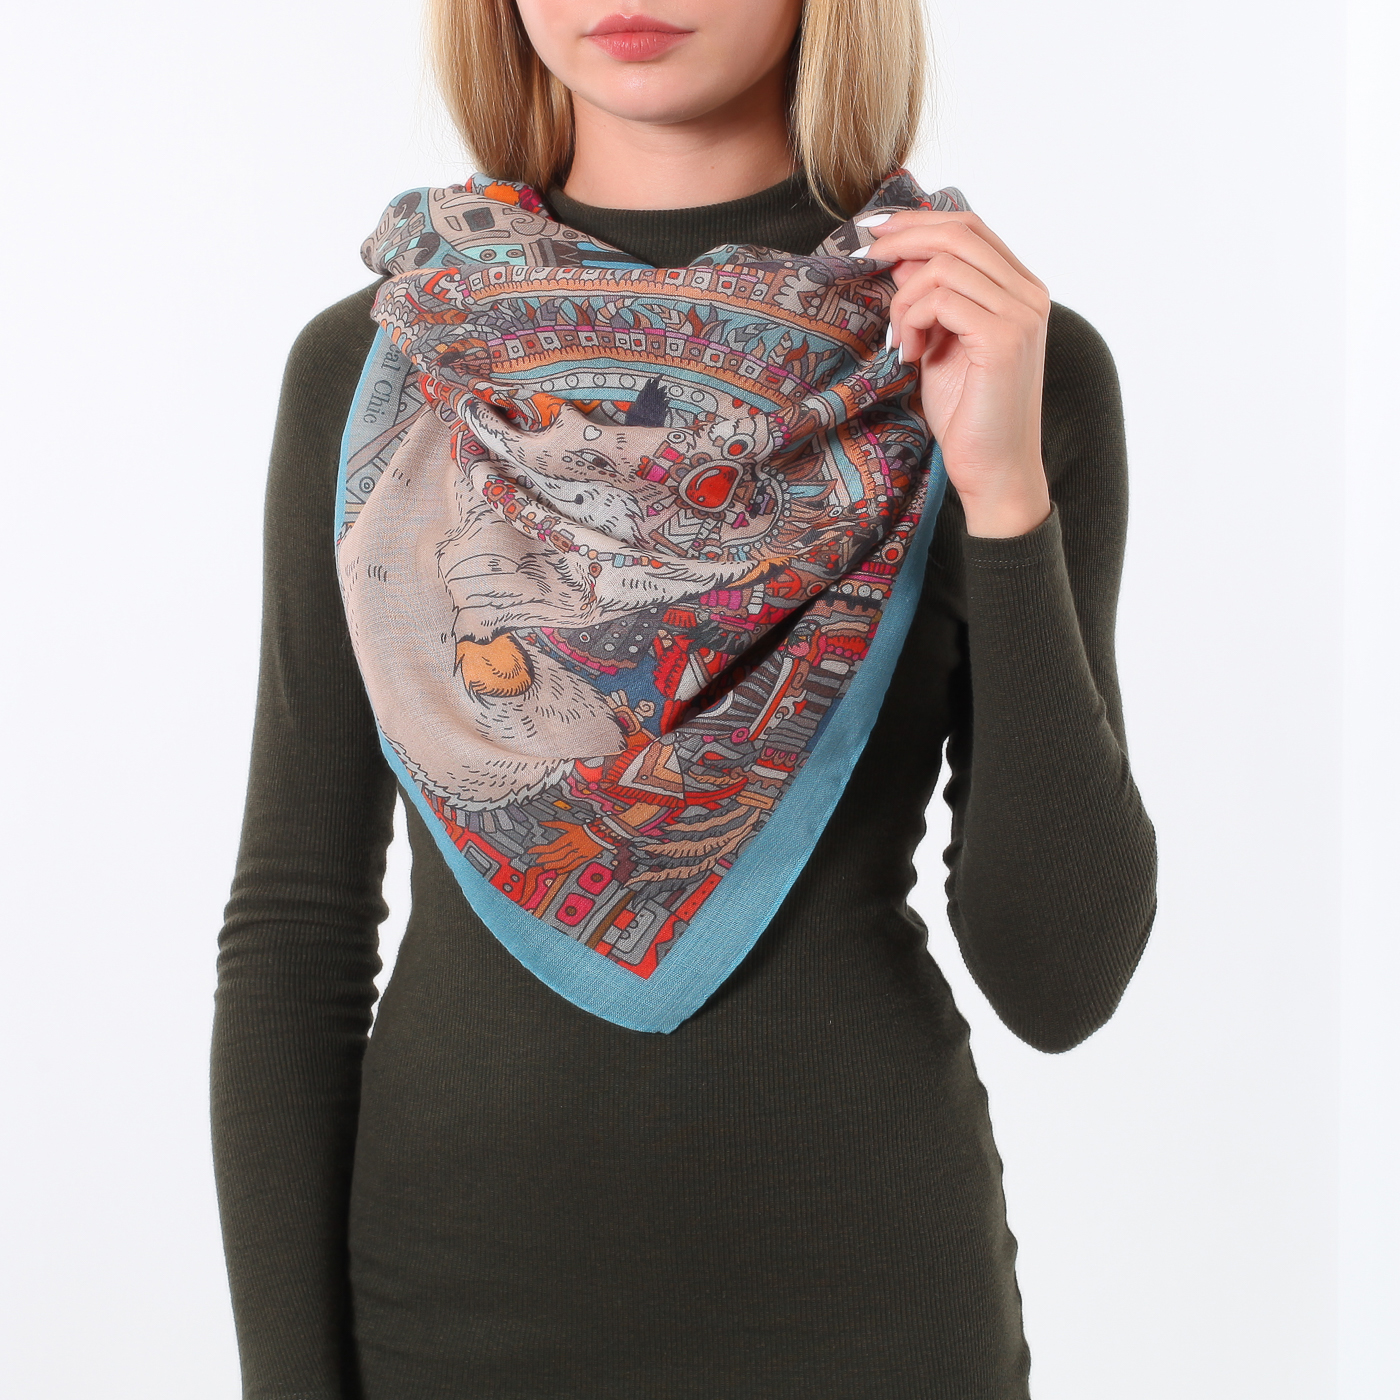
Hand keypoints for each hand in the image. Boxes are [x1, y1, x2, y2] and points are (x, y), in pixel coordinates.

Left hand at [528, 822, 603, 872]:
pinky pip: (574, 865)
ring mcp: (579, 853)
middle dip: (546, 859)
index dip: (541, 849)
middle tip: (537, 861)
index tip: (532, 851)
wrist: (603, 833)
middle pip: (557, 855)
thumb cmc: (585, 828)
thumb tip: (542, 823)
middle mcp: (573, 846)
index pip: (552, 846)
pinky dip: (566, 868)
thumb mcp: (569, 825)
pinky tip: (559, 871)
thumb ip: (555, 824)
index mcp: (569, 837)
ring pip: (564, 861)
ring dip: (554, 865)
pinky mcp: (585, 858)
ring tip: (545, 867)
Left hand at [854, 210, 1051, 537]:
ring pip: (943, 266)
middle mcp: (1029, 294)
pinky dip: (912, 321)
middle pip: (960, 231)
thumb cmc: (967, 414)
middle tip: (864, 258)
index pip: (971, 228)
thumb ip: (929, 299)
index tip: (875, 233)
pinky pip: (941, 300)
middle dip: (903, 238)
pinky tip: (909, 356)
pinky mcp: (1004, 339)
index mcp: (1020, 290)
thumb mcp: (940, 343)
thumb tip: (900, 255)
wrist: (994, 470)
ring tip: (900, 341)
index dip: (919, 222)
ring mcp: (1021, 314)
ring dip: (903, 300)